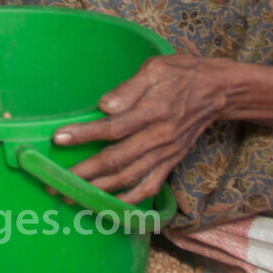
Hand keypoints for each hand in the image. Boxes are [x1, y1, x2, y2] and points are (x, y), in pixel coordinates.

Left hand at [52, 54, 230, 205]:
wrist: (217, 91)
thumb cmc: (181, 74)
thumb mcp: (155, 68)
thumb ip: (128, 88)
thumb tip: (103, 106)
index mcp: (153, 110)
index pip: (113, 127)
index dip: (85, 135)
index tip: (58, 138)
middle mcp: (160, 137)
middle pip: (117, 160)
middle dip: (84, 173)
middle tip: (55, 181)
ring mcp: (167, 153)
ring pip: (130, 178)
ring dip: (100, 190)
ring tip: (73, 195)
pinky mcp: (172, 162)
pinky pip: (150, 187)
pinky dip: (130, 199)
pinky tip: (110, 204)